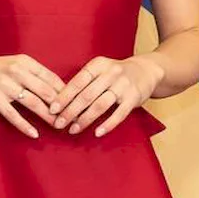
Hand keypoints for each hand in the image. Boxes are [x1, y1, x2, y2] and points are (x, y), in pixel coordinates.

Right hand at [0, 52, 65, 138]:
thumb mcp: (15, 64)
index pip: (52, 78)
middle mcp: (17, 71)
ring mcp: (5, 85)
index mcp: (25, 62)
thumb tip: (58, 90)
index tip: (77, 105)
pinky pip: (13, 115)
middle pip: (47, 92)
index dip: (67, 92)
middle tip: (72, 119)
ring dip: (48, 117)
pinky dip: (25, 126)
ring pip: (33, 103)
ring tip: (59, 127)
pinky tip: (34, 134)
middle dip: (61, 107)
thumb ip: (34, 75)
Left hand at [47, 54, 165, 137]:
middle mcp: (111, 73)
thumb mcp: (100, 70)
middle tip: (58, 124)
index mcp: (98, 65)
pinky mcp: (133, 98)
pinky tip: (97, 133)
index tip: (52, 109)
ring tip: (73, 130)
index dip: (64, 96)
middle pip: (86, 95)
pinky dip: (107, 125)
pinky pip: (119, 114)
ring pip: (100, 105)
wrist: (146, 71)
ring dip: (85, 119)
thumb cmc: (116, 74)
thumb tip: (60, 101)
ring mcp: (123, 86)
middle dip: (70, 111)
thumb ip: (83, 82)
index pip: (77, 81)